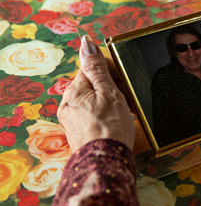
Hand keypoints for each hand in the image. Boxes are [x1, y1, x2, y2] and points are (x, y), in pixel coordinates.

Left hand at [58, 35, 134, 152]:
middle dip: (111, 90)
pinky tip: (116, 125)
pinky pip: (91, 116)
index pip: (91, 69)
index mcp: (74, 91)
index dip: (111, 73)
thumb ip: (97, 68)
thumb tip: (86, 43)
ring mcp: (70, 120)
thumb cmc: (111, 129)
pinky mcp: (76, 133)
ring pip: (92, 101)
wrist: (105, 162)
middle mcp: (67, 104)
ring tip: (124, 115)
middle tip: (127, 102)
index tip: (123, 83)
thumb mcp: (109, 93)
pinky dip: (104, 117)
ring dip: (109, 104)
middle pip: (92, 86)